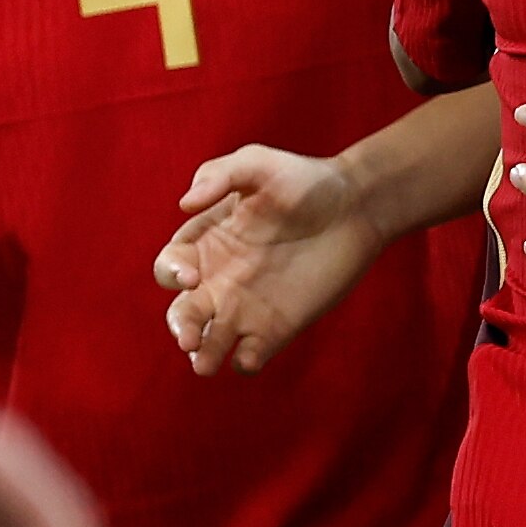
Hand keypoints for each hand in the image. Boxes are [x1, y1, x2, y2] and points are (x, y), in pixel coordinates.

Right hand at [153, 144, 380, 376]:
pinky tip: (250, 356)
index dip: (172, 274)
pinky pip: (248, 356)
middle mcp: (218, 280)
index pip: (170, 267)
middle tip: (189, 338)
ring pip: (209, 342)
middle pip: (182, 313)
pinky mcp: (276, 329)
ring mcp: (245, 308)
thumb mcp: (257, 163)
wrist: (356, 206)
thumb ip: (218, 175)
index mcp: (205, 243)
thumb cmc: (303, 179)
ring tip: (205, 363)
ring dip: (202, 356)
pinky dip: (243, 362)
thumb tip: (184, 204)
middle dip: (180, 327)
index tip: (192, 275)